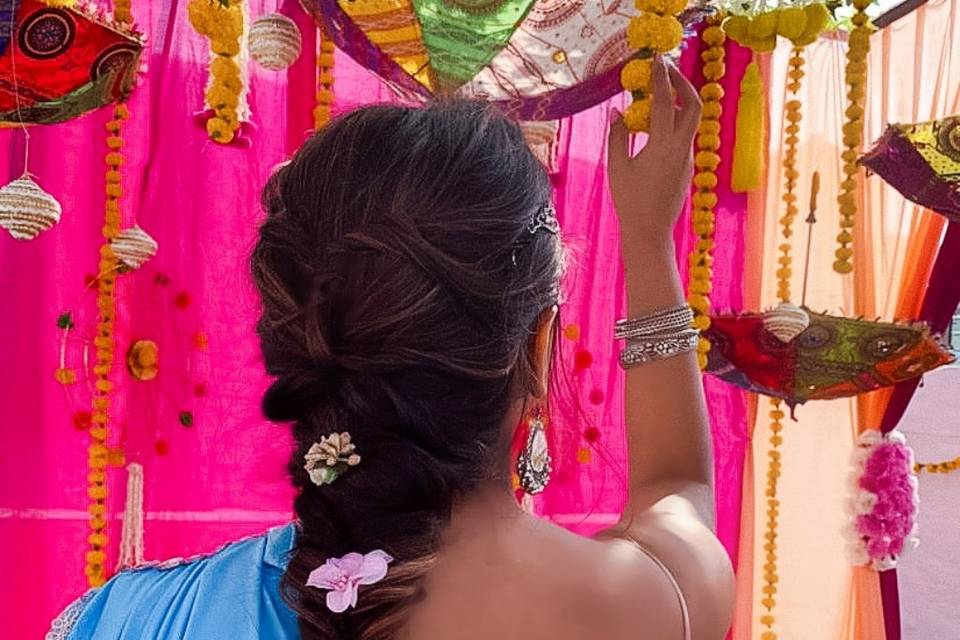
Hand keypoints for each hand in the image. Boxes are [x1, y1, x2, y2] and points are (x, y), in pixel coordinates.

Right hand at [607, 58, 701, 243]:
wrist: (650, 232)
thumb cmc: (630, 202)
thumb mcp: (617, 167)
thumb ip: (618, 135)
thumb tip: (618, 112)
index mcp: (663, 147)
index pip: (666, 102)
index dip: (660, 78)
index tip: (655, 60)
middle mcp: (682, 149)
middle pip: (693, 104)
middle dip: (681, 83)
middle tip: (664, 71)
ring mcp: (688, 158)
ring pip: (689, 121)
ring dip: (676, 103)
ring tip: (654, 97)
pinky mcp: (687, 166)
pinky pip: (683, 136)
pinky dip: (672, 122)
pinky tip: (653, 125)